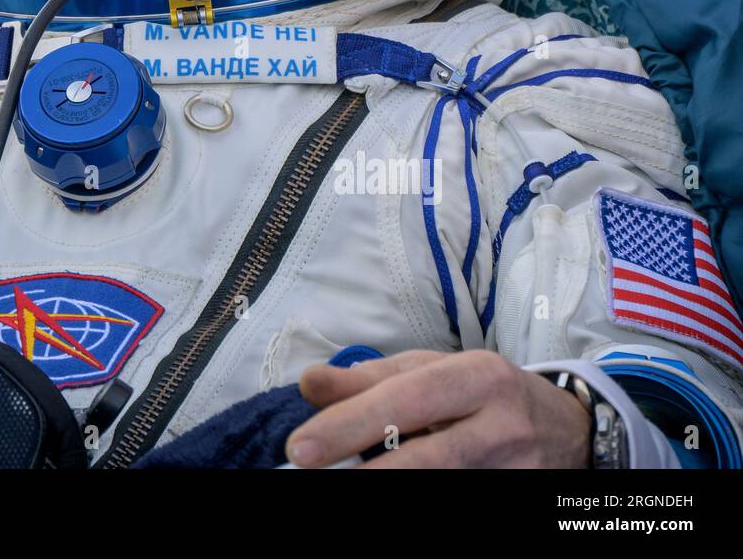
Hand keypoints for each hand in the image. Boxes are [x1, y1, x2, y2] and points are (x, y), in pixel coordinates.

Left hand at [285, 350, 591, 468]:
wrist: (571, 429)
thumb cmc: (483, 394)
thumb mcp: (433, 371)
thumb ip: (371, 378)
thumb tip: (309, 383)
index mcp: (477, 375)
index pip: (406, 398)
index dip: (350, 421)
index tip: (300, 445)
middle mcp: (503, 423)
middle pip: (429, 454)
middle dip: (366, 466)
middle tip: (306, 468)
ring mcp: (520, 470)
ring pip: (445, 483)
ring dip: (390, 486)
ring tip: (346, 484)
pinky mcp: (525, 497)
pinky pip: (463, 499)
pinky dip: (421, 496)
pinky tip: (388, 487)